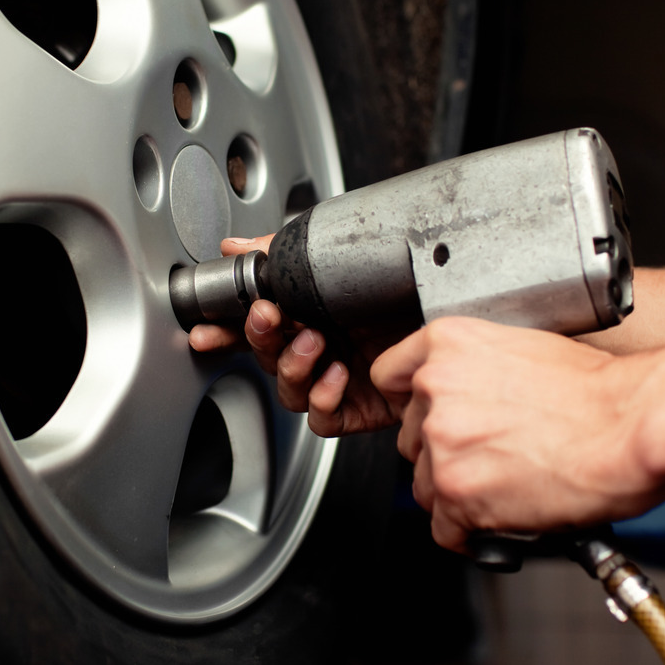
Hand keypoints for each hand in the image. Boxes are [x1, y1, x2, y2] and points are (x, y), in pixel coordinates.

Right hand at [188, 236, 406, 435]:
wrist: (458, 309)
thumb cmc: (408, 284)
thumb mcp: (340, 260)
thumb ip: (284, 253)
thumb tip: (237, 247)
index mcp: (311, 309)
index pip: (256, 323)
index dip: (225, 329)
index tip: (205, 328)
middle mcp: (322, 343)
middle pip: (267, 355)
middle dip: (259, 338)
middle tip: (269, 317)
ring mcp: (339, 376)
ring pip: (288, 389)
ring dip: (293, 366)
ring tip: (314, 343)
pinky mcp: (360, 407)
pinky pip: (322, 417)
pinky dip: (322, 398)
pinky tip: (337, 376)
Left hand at [370, 316, 661, 551]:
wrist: (630, 427)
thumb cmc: (598, 392)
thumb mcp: (524, 350)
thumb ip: (476, 370)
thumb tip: (466, 398)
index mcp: (447, 343)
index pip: (389, 377)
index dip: (414, 404)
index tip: (430, 417)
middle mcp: (434, 389)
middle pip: (412, 437)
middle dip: (446, 453)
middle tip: (494, 458)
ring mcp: (442, 443)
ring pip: (426, 486)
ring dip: (460, 495)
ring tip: (509, 488)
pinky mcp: (457, 494)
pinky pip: (445, 529)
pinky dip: (473, 533)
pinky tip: (507, 517)